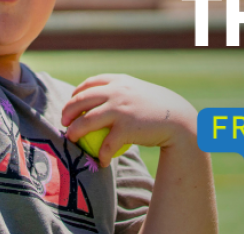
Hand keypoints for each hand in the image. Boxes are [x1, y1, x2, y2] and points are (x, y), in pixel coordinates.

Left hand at [60, 74, 197, 167]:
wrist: (179, 121)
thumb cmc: (160, 109)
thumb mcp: (140, 92)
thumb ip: (123, 92)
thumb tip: (105, 100)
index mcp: (120, 81)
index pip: (90, 83)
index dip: (77, 93)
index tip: (72, 102)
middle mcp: (117, 92)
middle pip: (81, 100)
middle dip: (67, 111)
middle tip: (64, 122)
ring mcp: (120, 109)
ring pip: (86, 122)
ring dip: (74, 131)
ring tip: (71, 139)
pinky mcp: (125, 128)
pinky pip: (106, 145)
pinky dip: (101, 155)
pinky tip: (101, 161)